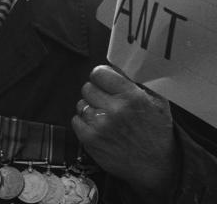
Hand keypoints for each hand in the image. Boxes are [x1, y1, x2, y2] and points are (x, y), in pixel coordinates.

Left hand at [71, 65, 175, 198]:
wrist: (156, 167)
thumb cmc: (157, 133)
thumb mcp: (157, 102)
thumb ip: (136, 82)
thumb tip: (115, 67)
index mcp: (132, 96)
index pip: (99, 73)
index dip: (102, 77)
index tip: (106, 82)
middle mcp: (114, 109)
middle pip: (87, 87)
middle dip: (96, 93)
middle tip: (108, 103)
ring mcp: (100, 125)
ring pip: (81, 103)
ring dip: (91, 109)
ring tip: (106, 118)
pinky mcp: (90, 139)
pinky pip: (76, 120)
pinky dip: (85, 123)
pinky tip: (100, 129)